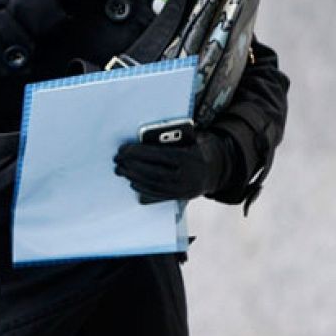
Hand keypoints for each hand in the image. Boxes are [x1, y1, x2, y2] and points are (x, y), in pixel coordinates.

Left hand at [114, 131, 233, 203]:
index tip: (122, 150)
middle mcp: (187, 175)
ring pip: (154, 185)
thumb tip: (143, 139)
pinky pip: (159, 194)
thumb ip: (169, 140)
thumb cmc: (197, 148)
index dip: (138, 153)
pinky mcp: (182, 196)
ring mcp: (185, 188)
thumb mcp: (188, 139)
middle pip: (153, 172)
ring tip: (121, 170)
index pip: (158, 155)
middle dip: (132, 166)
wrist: (217, 168)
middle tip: (117, 160)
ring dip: (134, 178)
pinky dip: (144, 189)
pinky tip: (133, 183)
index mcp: (189, 157)